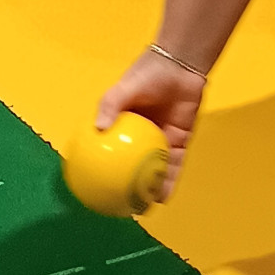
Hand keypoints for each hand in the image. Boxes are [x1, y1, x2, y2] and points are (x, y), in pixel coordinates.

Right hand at [95, 51, 205, 199]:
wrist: (180, 66)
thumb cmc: (148, 74)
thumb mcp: (124, 89)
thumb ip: (111, 105)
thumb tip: (98, 128)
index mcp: (124, 127)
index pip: (110, 151)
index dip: (102, 170)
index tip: (93, 189)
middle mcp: (142, 138)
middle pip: (133, 166)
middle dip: (127, 186)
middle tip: (117, 206)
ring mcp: (162, 141)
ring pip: (154, 171)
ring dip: (149, 190)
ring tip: (142, 209)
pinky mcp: (181, 141)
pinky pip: (174, 165)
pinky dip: (169, 180)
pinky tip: (164, 195)